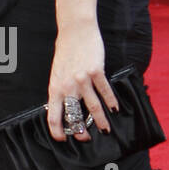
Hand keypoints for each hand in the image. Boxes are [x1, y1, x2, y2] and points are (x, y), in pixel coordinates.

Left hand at [46, 22, 118, 142]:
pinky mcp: (95, 71)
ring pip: (93, 107)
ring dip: (100, 121)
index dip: (57, 131)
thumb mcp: (57, 73)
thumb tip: (64, 108)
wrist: (75, 30)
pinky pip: (105, 91)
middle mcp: (67, 86)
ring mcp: (82, 79)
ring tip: (106, 130)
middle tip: (86, 138)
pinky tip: (115, 109)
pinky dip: (111, 102)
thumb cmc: (66, 51)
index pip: (53, 116)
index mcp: (55, 87)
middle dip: (81, 131)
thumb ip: (60, 90)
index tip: (63, 139)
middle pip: (74, 115)